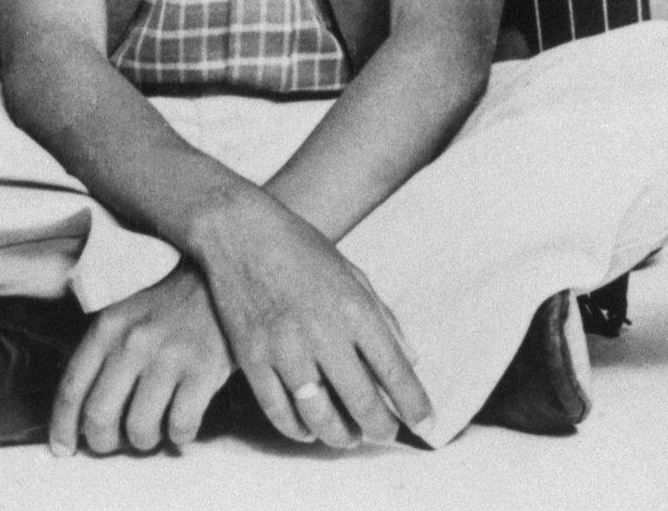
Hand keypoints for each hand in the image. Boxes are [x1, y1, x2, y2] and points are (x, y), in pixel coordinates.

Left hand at [50, 268, 231, 456]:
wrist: (218, 282)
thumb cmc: (167, 309)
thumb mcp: (124, 317)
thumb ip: (100, 358)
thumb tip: (79, 417)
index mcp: (109, 328)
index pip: (72, 388)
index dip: (62, 427)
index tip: (63, 449)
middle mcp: (134, 342)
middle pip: (99, 417)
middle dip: (104, 442)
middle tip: (115, 442)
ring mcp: (170, 357)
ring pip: (139, 429)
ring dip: (144, 441)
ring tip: (154, 429)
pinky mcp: (204, 370)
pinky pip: (180, 427)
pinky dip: (179, 436)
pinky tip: (181, 423)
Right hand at [186, 191, 430, 448]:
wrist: (239, 231)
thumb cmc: (302, 250)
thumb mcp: (352, 273)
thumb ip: (384, 318)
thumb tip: (411, 361)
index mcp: (354, 308)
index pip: (395, 371)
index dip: (415, 406)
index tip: (427, 427)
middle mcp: (323, 332)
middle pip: (362, 402)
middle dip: (381, 428)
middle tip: (386, 434)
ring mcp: (284, 348)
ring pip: (320, 417)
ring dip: (341, 436)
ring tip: (350, 436)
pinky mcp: (252, 358)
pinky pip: (279, 412)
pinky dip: (298, 430)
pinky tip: (309, 430)